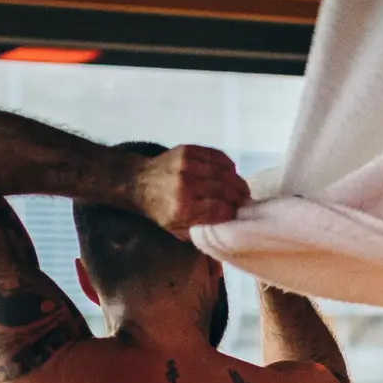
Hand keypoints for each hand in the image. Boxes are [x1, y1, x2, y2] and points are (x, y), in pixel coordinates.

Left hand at [130, 145, 249, 233]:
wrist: (138, 182)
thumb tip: (227, 228)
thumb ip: (201, 232)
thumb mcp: (176, 230)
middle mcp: (185, 185)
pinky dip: (228, 165)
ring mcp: (187, 165)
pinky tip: (230, 173)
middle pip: (226, 191)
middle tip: (244, 201)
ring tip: (240, 188)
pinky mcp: (188, 150)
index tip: (236, 214)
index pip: (221, 210)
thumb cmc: (160, 210)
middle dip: (239, 197)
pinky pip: (218, 156)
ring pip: (225, 172)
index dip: (232, 213)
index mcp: (183, 209)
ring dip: (237, 181)